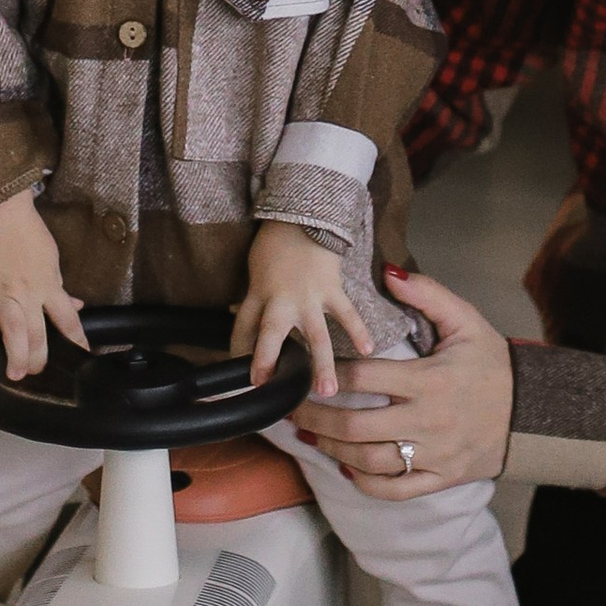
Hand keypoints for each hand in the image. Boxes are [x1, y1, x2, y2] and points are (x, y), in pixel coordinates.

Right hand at [0, 192, 86, 380]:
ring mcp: (1, 292)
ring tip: (15, 375)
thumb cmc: (27, 233)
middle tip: (37, 374)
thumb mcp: (52, 260)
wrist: (1, 208)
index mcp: (49, 287)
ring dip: (15, 353)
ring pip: (11, 328)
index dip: (77, 342)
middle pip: (38, 332)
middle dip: (40, 357)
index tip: (82, 360)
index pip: (68, 321)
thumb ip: (59, 289)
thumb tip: (75, 306)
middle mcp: (28, 293)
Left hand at [232, 223, 371, 397]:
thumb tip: (238, 313)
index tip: (241, 376)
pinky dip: (358, 331)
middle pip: (271, 332)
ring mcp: (309, 296)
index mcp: (258, 294)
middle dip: (267, 359)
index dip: (238, 352)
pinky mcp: (332, 289)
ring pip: (316, 335)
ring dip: (322, 364)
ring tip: (327, 391)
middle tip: (265, 385)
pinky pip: (347, 313)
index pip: (242, 327)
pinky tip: (368, 351)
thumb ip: (253, 295)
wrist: (305, 214)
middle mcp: (282, 299)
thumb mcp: (255, 268)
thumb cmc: (275, 242)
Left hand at [288, 271, 512, 497]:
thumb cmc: (492, 363)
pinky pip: (396, 489)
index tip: (303, 371)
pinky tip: (347, 468)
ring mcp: (433, 454)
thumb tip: (388, 272)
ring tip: (309, 435)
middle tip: (289, 408)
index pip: (364, 377)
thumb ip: (427, 294)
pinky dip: (366, 483)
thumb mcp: (465, 320)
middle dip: (315, 418)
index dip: (328, 374)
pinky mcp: (441, 478)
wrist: (533, 412)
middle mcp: (427, 420)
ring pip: (370, 460)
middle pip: (356, 425)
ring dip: (332, 449)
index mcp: (429, 380)